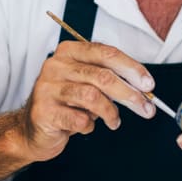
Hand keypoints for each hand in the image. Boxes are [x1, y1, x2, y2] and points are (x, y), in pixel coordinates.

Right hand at [20, 41, 156, 160]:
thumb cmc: (66, 104)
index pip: (106, 53)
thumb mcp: (87, 84)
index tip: (149, 84)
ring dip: (111, 112)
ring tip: (114, 121)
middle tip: (146, 108)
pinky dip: (89, 126)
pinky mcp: (44, 111)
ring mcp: (47, 88)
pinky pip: (78, 119)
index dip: (131, 68)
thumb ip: (109, 80)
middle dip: (129, 94)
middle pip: (102, 76)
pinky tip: (86, 126)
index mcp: (69, 51)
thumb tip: (142, 88)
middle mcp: (56, 65)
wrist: (32, 129)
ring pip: (92, 96)